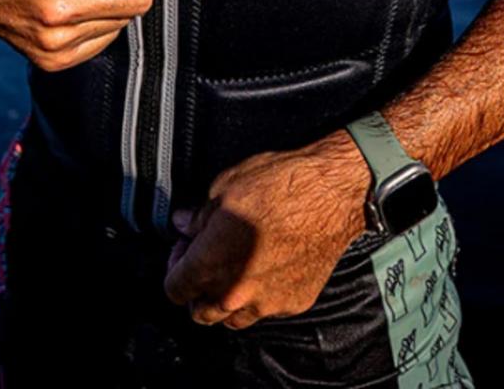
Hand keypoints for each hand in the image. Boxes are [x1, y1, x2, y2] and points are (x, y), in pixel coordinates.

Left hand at [163, 133, 369, 328]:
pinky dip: (260, 294)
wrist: (330, 194)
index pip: (174, 289)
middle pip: (200, 313)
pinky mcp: (293, 303)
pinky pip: (266, 309)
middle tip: (207, 260)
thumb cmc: (278, 184)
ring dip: (227, 298)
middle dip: (198, 289)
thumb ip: (198, 215)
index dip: (175, 266)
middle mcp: (235, 292)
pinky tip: (267, 264)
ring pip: (233, 318)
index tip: (185, 249)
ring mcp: (266, 303)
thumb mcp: (225, 186)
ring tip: (236, 266)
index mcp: (210, 263)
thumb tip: (183, 224)